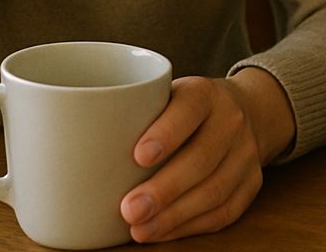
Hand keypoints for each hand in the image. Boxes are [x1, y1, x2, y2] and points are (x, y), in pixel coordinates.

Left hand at [120, 72, 289, 241]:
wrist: (244, 110)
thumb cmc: (185, 109)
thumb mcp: (165, 94)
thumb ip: (134, 113)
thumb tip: (74, 146)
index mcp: (205, 93)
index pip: (190, 108)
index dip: (166, 133)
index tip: (138, 156)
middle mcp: (231, 120)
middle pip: (202, 158)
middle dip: (164, 189)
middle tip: (130, 209)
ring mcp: (246, 153)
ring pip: (215, 190)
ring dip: (175, 215)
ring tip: (141, 229)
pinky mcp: (252, 182)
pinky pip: (224, 211)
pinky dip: (191, 226)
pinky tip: (164, 231)